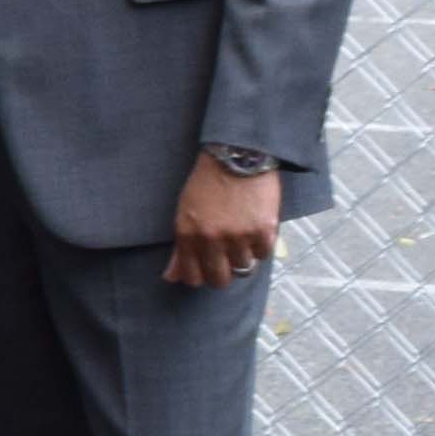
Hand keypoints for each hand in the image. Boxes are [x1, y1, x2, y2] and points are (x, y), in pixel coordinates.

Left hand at [167, 153, 283, 289]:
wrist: (237, 155)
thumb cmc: (207, 183)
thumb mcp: (185, 212)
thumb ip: (180, 249)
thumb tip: (171, 278)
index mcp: (188, 234)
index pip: (193, 277)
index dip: (201, 277)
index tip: (207, 270)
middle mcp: (212, 239)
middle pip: (220, 280)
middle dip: (223, 274)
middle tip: (227, 260)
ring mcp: (239, 236)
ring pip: (243, 269)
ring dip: (243, 257)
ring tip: (242, 238)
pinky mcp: (264, 230)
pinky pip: (264, 254)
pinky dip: (261, 246)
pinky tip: (256, 230)